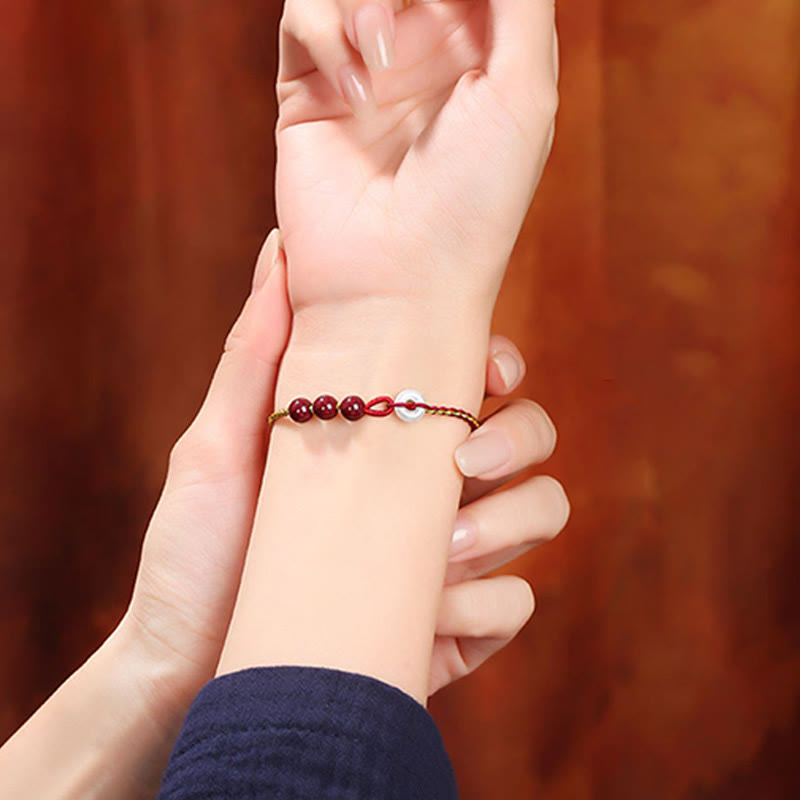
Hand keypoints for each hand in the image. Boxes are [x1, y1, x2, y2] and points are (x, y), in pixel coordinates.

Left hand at [118, 228, 562, 709]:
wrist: (187, 670)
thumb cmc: (197, 553)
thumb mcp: (216, 445)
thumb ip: (257, 353)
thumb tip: (281, 248)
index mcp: (386, 441)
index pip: (471, 383)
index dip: (497, 366)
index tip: (487, 369)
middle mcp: (429, 491)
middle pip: (528, 437)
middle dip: (520, 436)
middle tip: (468, 460)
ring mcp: (449, 559)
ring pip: (540, 511)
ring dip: (509, 521)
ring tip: (443, 549)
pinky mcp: (457, 627)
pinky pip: (515, 603)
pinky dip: (484, 605)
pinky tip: (431, 616)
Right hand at [276, 0, 557, 315]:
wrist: (400, 284)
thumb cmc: (474, 202)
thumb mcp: (525, 91)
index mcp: (483, 53)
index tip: (455, 5)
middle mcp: (423, 55)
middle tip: (411, 21)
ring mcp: (363, 72)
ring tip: (383, 57)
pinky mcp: (309, 93)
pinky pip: (304, 15)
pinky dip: (326, 34)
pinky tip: (355, 92)